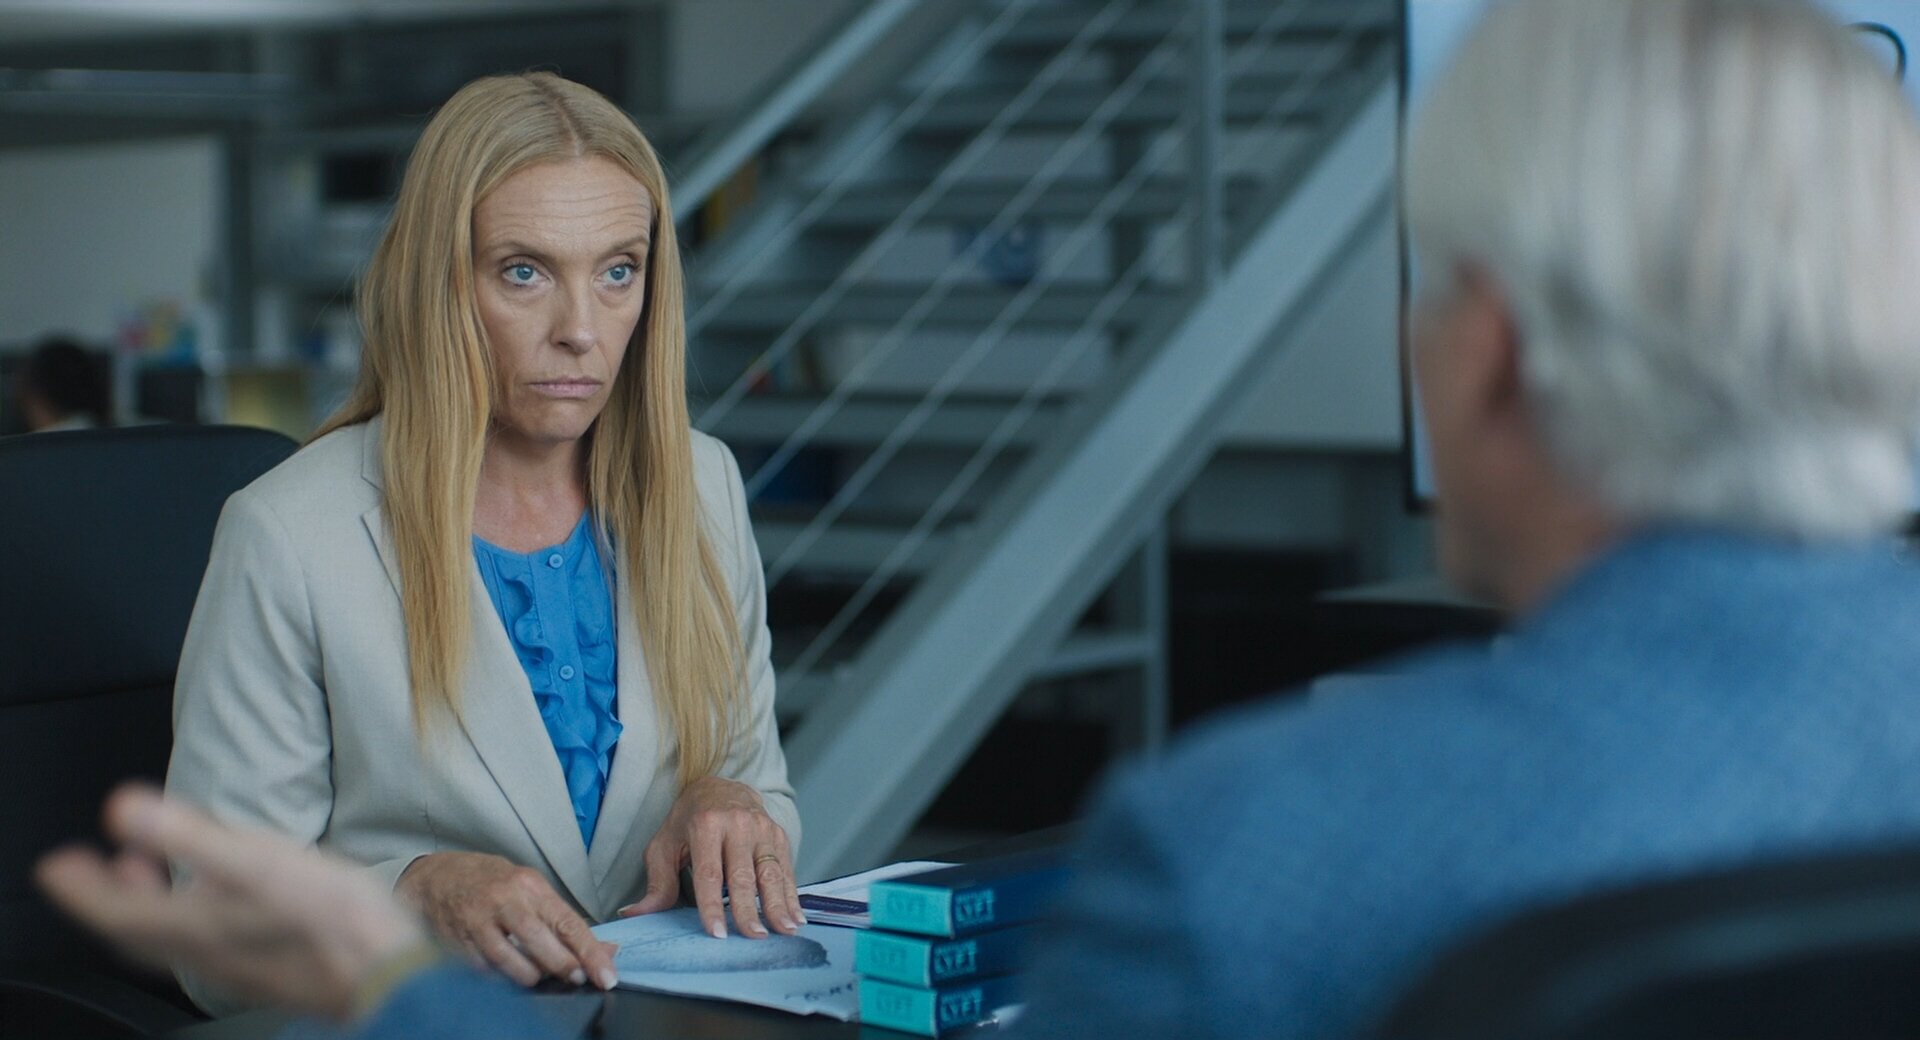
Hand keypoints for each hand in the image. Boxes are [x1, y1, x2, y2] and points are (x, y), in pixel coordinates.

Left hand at [35, 784, 424, 1020]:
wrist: (387, 974)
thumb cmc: (331, 920)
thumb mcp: (257, 862)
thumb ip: (187, 835)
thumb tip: (123, 808)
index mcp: (194, 926)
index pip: (113, 912)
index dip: (80, 887)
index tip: (56, 866)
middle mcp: (206, 951)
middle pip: (136, 929)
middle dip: (108, 896)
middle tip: (90, 868)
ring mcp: (236, 963)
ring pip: (171, 936)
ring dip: (147, 904)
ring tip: (146, 873)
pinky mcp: (266, 964)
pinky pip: (205, 940)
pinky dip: (189, 913)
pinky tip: (217, 897)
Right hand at [396, 851, 615, 990]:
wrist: (436, 878)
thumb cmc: (492, 884)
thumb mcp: (530, 889)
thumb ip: (563, 920)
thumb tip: (607, 950)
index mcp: (529, 886)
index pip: (568, 922)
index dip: (590, 953)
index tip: (606, 977)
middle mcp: (504, 901)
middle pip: (541, 944)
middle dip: (563, 967)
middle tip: (574, 977)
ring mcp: (477, 922)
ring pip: (513, 965)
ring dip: (531, 976)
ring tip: (534, 971)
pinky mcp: (457, 942)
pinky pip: (486, 973)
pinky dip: (500, 977)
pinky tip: (502, 967)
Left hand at [619, 776, 801, 938]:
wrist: (722, 786)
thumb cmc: (688, 821)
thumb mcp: (665, 845)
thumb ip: (657, 882)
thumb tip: (634, 914)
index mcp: (705, 825)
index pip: (709, 873)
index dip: (712, 906)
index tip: (717, 933)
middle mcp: (737, 824)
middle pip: (743, 876)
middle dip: (748, 910)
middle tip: (754, 938)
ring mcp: (762, 828)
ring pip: (770, 873)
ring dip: (779, 905)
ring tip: (785, 931)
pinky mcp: (778, 834)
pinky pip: (786, 869)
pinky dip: (792, 895)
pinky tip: (797, 918)